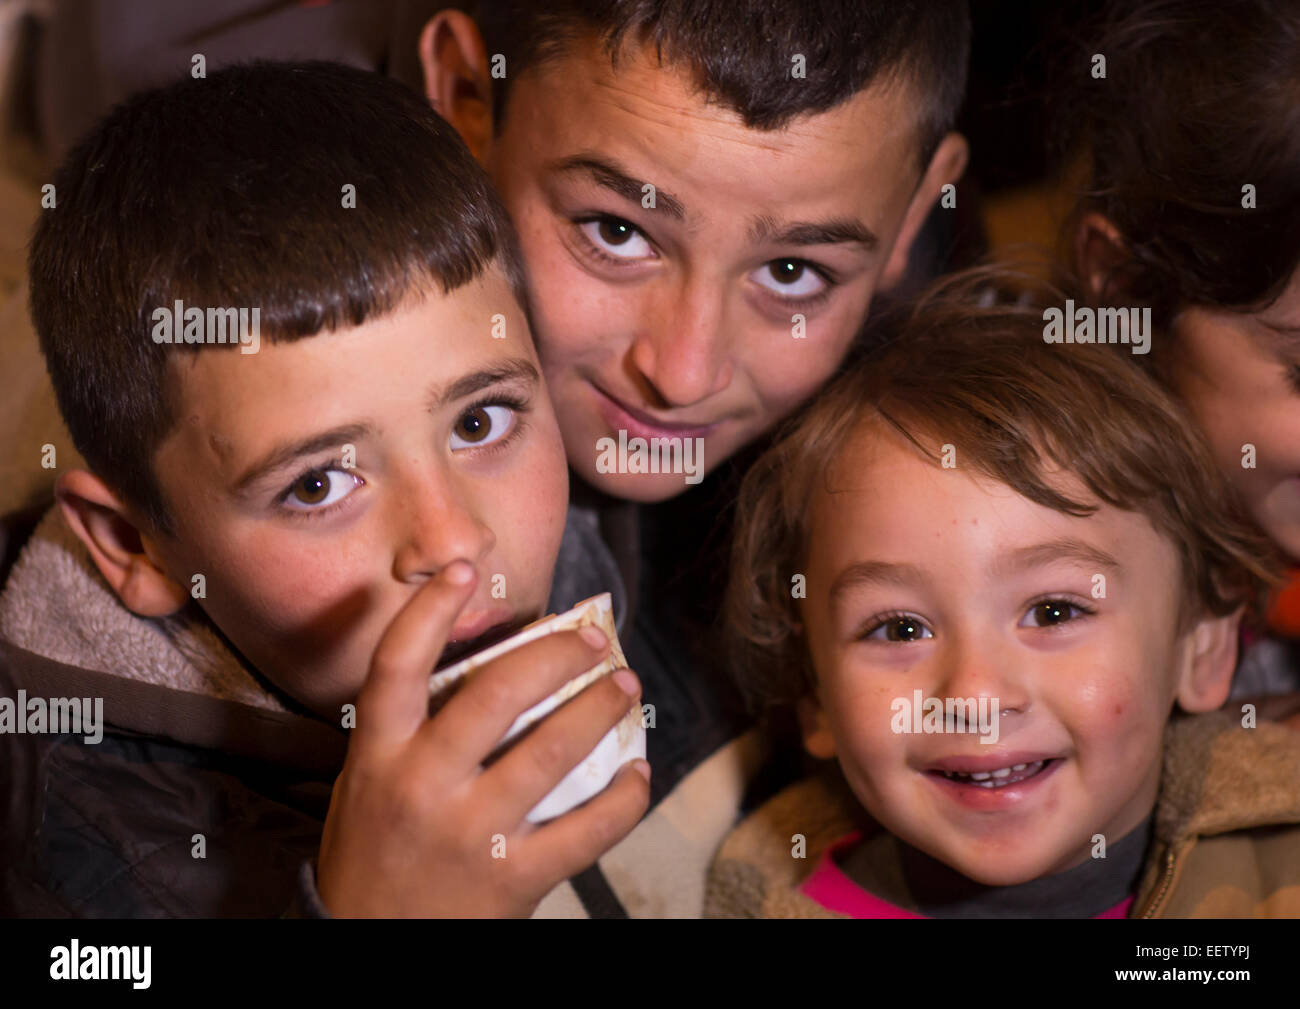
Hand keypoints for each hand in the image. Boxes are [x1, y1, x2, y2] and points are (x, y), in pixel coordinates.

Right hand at [316, 561, 649, 915]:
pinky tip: (637, 773)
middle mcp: (421, 786)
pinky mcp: (513, 877)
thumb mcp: (370, 783)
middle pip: (496, 693)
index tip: (466, 570)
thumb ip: (413, 731)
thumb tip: (496, 668)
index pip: (396, 664)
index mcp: (379, 755)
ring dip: (600, 708)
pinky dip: (624, 797)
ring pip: (552, 750)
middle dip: (555, 655)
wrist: (369, 947)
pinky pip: (587, 828)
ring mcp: (470, 832)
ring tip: (626, 687)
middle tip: (591, 640)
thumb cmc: (375, 853)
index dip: (430, 610)